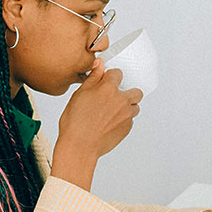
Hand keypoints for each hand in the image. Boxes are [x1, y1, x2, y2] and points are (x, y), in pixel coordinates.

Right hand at [50, 59, 142, 190]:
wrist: (79, 146)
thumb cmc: (75, 122)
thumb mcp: (79, 95)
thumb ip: (93, 78)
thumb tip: (99, 65)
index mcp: (108, 88)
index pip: (118, 74)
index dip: (111, 78)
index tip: (106, 82)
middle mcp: (121, 100)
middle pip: (135, 91)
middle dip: (127, 92)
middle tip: (114, 98)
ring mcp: (126, 115)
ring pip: (135, 107)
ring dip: (127, 107)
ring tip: (113, 113)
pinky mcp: (127, 128)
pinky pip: (130, 120)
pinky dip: (123, 120)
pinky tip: (110, 124)